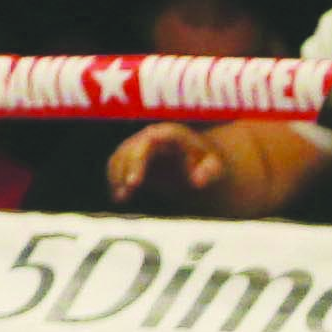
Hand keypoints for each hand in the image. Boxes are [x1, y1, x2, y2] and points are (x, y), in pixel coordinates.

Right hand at [105, 123, 222, 205]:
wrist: (202, 161)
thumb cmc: (209, 163)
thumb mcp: (216, 166)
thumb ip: (210, 171)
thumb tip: (196, 181)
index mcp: (168, 133)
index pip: (146, 143)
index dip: (136, 162)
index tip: (134, 183)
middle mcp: (149, 136)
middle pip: (128, 151)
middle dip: (124, 172)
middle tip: (124, 193)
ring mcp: (139, 144)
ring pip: (119, 158)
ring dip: (116, 177)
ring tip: (120, 198)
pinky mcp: (133, 156)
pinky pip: (118, 166)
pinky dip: (115, 180)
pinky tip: (118, 197)